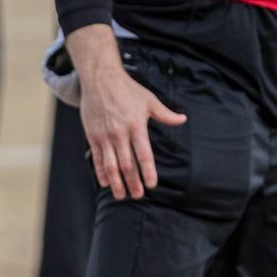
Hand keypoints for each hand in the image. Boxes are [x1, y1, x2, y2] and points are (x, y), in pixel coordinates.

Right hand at [67, 24, 185, 199]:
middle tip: (138, 195)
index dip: (148, 171)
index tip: (152, 185)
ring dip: (117, 183)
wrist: (100, 80)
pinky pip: (97, 158)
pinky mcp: (93, 136)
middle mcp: (120, 133)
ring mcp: (105, 136)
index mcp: (136, 126)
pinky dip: (102, 172)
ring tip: (121, 196)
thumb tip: (183, 120)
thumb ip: (165, 114)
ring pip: (111, 165)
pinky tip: (107, 182)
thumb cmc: (127, 89)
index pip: (143, 155)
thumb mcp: (149, 100)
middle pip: (127, 164)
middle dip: (133, 182)